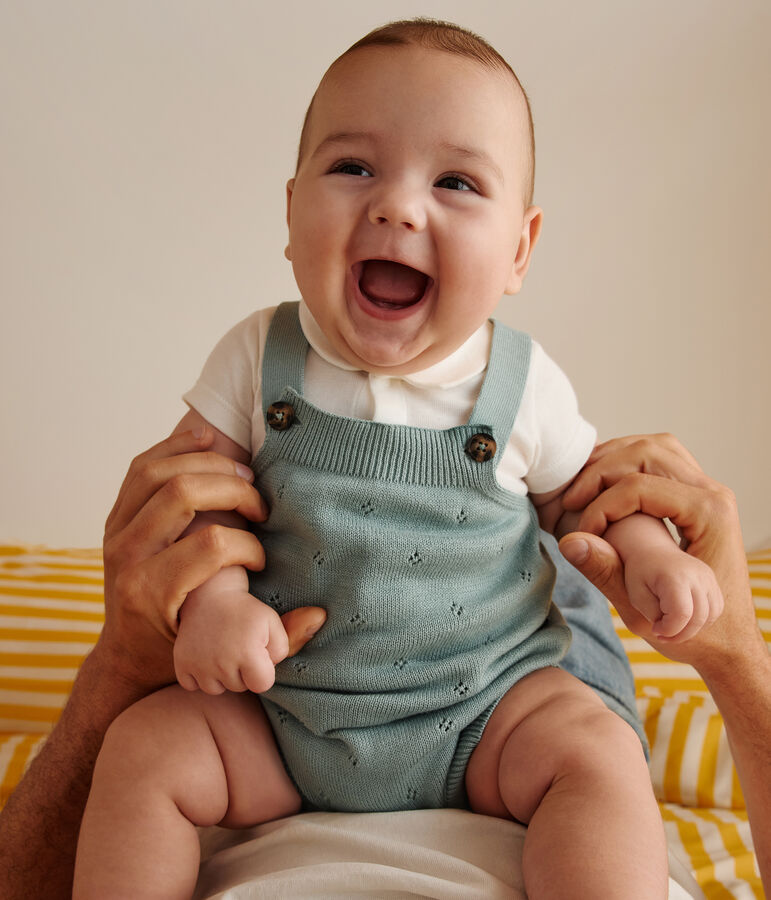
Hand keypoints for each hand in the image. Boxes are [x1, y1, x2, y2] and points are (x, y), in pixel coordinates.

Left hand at [96, 426, 324, 695]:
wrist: (126, 653)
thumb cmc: (178, 653)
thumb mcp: (224, 654)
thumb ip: (275, 640)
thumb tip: (319, 615)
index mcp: (152, 592)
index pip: (209, 545)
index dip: (247, 544)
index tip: (261, 557)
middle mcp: (126, 557)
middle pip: (181, 494)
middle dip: (232, 491)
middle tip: (259, 505)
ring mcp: (115, 532)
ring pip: (157, 472)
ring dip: (206, 462)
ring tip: (242, 474)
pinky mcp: (115, 516)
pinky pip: (142, 467)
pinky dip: (175, 447)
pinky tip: (208, 440)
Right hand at [174, 585, 304, 693]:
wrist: (209, 594)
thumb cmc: (244, 610)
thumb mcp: (272, 621)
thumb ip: (282, 648)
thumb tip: (271, 669)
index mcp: (247, 653)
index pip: (262, 685)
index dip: (263, 671)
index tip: (257, 654)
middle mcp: (222, 663)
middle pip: (239, 687)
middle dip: (242, 672)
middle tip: (237, 647)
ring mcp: (199, 665)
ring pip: (216, 689)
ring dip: (220, 676)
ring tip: (221, 650)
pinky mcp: (181, 664)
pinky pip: (192, 686)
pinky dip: (198, 675)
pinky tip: (205, 656)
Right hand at [558, 434, 761, 672]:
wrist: (730, 642)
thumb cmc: (697, 632)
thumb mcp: (645, 610)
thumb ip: (606, 572)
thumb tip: (571, 542)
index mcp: (708, 515)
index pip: (640, 485)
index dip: (600, 505)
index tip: (582, 532)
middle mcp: (713, 494)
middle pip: (647, 452)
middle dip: (601, 471)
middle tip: (573, 500)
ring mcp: (708, 491)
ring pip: (655, 446)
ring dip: (613, 459)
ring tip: (583, 488)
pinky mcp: (699, 496)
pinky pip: (662, 459)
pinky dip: (627, 463)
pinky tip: (603, 486)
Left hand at [620, 539, 722, 641]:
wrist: (651, 549)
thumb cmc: (640, 574)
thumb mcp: (636, 595)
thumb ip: (653, 615)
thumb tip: (671, 630)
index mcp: (674, 577)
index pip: (682, 614)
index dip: (670, 630)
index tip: (655, 629)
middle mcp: (696, 575)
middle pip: (699, 617)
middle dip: (681, 634)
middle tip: (663, 635)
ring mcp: (708, 577)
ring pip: (710, 615)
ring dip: (693, 629)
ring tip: (673, 627)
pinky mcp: (712, 580)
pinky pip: (715, 608)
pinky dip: (702, 620)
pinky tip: (684, 619)